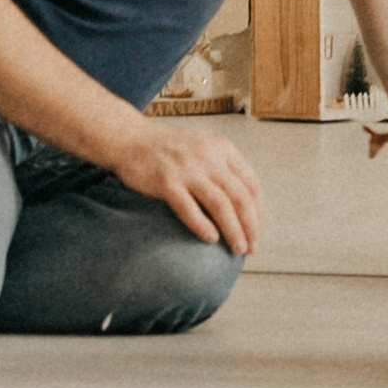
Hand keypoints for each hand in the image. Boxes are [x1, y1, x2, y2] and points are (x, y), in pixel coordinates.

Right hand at [114, 117, 262, 254]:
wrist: (129, 138)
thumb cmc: (168, 150)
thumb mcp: (203, 148)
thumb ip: (223, 168)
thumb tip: (244, 205)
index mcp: (222, 149)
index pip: (251, 184)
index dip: (258, 212)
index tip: (256, 231)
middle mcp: (209, 157)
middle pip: (240, 197)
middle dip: (250, 226)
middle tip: (250, 248)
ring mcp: (187, 169)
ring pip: (220, 205)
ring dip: (233, 231)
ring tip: (237, 249)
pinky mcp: (166, 182)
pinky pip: (189, 208)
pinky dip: (203, 226)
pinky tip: (211, 239)